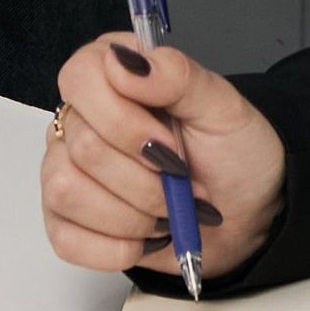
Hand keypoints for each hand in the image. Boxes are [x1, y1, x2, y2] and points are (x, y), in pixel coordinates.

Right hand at [42, 31, 288, 279]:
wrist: (244, 216)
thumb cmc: (232, 156)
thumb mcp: (222, 108)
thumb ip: (176, 75)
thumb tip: (123, 63)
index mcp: (111, 73)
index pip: (80, 79)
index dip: (123, 121)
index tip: (168, 145)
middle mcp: (80, 117)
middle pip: (82, 147)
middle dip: (144, 181)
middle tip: (180, 183)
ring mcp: (65, 168)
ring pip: (66, 192)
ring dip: (131, 216)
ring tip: (165, 212)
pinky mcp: (65, 220)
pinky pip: (65, 238)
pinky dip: (115, 247)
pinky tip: (145, 238)